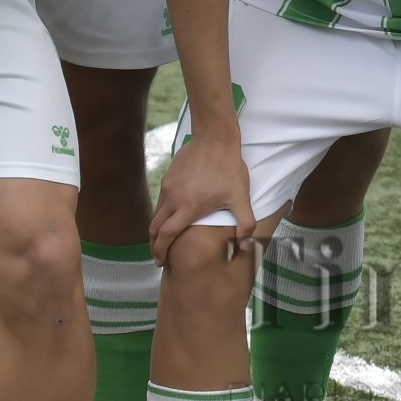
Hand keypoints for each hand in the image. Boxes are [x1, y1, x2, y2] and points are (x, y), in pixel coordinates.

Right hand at [152, 120, 263, 259]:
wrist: (215, 139)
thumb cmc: (228, 169)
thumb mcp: (241, 197)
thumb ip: (245, 223)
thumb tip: (245, 246)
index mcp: (188, 208)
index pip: (166, 235)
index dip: (160, 251)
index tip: (160, 262)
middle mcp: (173, 199)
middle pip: (155, 227)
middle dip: (155, 244)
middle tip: (159, 255)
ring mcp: (168, 187)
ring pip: (156, 213)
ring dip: (157, 228)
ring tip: (165, 237)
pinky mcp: (168, 177)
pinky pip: (161, 199)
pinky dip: (162, 212)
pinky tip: (173, 214)